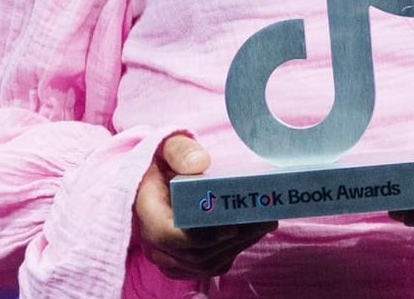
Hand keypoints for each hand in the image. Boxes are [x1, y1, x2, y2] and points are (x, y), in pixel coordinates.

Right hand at [133, 133, 276, 278]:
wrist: (158, 182)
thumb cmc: (164, 163)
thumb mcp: (167, 148)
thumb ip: (180, 151)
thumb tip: (200, 163)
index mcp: (147, 213)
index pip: (168, 236)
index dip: (201, 236)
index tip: (231, 227)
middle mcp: (155, 243)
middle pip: (196, 253)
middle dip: (234, 238)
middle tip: (265, 217)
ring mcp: (170, 258)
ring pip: (208, 263)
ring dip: (240, 244)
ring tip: (266, 221)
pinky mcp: (185, 265)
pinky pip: (212, 265)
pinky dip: (235, 250)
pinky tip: (255, 230)